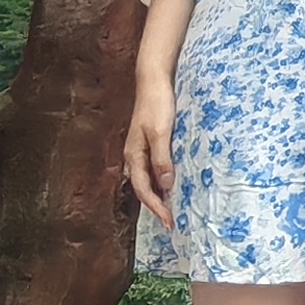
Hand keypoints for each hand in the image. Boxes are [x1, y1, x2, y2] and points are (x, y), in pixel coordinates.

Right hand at [123, 73, 178, 224]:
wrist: (154, 81)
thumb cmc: (157, 104)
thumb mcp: (161, 132)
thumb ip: (161, 158)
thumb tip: (164, 185)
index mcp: (133, 155)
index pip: (143, 189)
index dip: (155, 207)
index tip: (168, 222)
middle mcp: (134, 156)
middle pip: (142, 188)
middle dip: (155, 207)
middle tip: (170, 223)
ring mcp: (141, 149)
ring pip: (147, 180)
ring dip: (157, 196)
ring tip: (171, 210)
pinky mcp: (150, 143)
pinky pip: (153, 168)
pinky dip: (160, 181)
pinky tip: (171, 184)